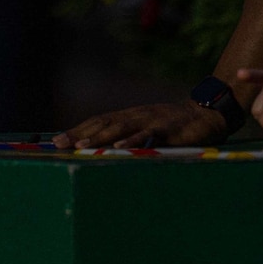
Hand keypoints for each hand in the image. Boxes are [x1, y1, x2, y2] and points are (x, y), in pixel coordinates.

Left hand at [53, 100, 227, 149]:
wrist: (205, 116)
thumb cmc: (173, 127)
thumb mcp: (148, 129)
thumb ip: (129, 136)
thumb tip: (104, 148)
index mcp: (129, 116)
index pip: (98, 121)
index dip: (77, 129)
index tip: (57, 140)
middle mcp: (135, 115)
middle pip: (103, 123)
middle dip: (79, 133)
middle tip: (59, 143)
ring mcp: (150, 120)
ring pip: (120, 128)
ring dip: (99, 137)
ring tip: (81, 145)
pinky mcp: (165, 129)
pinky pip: (146, 135)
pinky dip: (131, 140)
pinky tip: (118, 147)